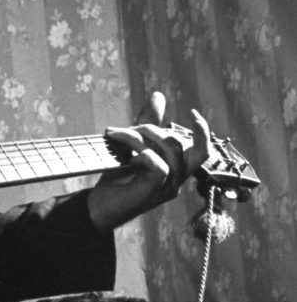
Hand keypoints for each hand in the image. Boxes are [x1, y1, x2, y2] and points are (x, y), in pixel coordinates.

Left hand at [88, 91, 209, 231]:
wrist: (97, 206)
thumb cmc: (117, 176)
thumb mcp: (132, 145)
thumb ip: (148, 122)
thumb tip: (159, 95)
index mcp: (176, 169)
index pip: (202, 151)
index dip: (203, 132)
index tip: (193, 112)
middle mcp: (176, 179)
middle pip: (183, 146)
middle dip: (154, 129)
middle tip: (127, 129)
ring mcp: (165, 188)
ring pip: (169, 152)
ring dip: (141, 136)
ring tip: (117, 136)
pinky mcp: (151, 193)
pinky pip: (160, 167)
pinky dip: (144, 153)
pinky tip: (128, 153)